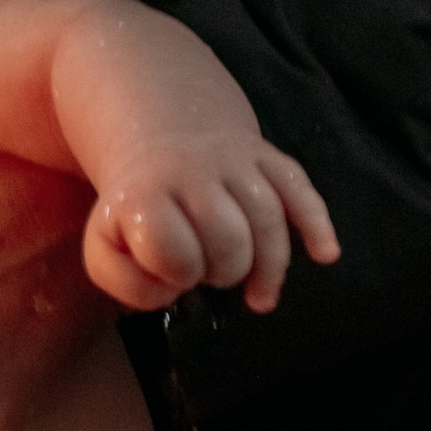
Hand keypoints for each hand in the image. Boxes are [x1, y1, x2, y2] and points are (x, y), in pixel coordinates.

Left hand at [83, 139, 338, 315]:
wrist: (158, 137)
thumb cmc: (134, 210)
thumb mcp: (104, 247)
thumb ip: (124, 281)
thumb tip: (173, 291)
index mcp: (144, 195)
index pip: (171, 251)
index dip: (176, 275)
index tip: (174, 275)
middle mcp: (191, 171)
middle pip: (229, 238)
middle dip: (225, 271)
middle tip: (212, 276)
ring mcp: (233, 160)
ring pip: (267, 218)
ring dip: (267, 265)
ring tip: (256, 294)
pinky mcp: (266, 156)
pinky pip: (299, 188)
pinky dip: (315, 223)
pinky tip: (326, 255)